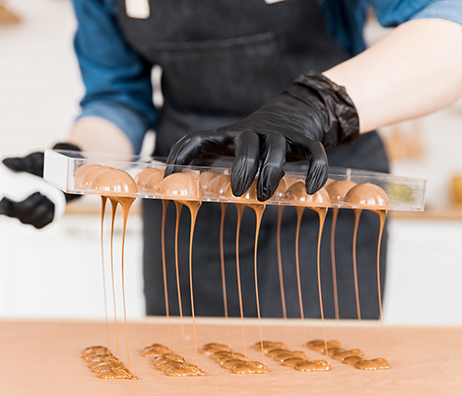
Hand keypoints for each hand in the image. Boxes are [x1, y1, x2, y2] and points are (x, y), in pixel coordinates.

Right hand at [0, 143, 80, 228]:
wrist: (61, 174)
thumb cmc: (41, 167)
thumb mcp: (33, 161)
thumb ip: (21, 162)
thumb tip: (4, 162)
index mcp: (7, 196)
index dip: (1, 208)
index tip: (9, 201)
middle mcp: (14, 210)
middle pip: (16, 215)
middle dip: (29, 204)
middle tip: (39, 192)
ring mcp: (27, 218)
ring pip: (32, 219)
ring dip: (42, 206)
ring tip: (47, 194)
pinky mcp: (40, 222)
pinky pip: (45, 221)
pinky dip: (51, 210)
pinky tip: (51, 201)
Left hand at [166, 73, 359, 200]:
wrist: (295, 110)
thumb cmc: (250, 136)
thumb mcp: (223, 141)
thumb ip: (199, 156)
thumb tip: (169, 181)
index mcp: (229, 134)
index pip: (200, 138)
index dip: (183, 155)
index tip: (171, 177)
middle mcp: (254, 131)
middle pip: (247, 144)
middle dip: (243, 169)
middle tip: (238, 192)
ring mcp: (281, 134)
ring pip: (278, 149)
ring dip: (271, 173)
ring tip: (264, 196)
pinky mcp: (305, 139)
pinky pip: (314, 151)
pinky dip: (316, 169)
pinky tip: (311, 189)